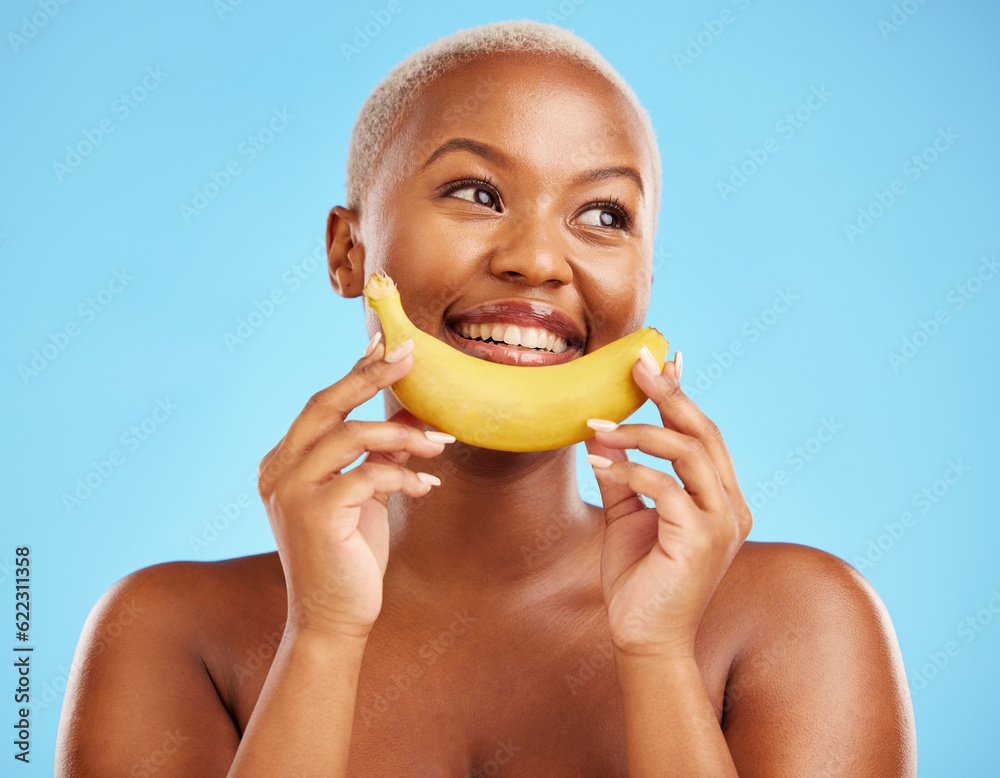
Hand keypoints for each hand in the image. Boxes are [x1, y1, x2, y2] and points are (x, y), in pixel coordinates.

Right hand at [256, 335, 453, 641]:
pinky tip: (427, 488)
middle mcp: (278, 470)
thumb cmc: (349, 556)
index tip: (387, 343)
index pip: (322, 404)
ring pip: (349, 435)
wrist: (334, 620)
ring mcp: (290, 492)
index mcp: (284, 462)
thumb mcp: (365, 496)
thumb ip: (378, 455)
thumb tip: (409, 418)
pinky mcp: (314, 514)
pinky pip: (367, 474)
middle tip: (410, 353)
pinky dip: (404, 476)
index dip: (356, 371)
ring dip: (403, 436)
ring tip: (440, 445)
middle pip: (325, 404)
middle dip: (370, 374)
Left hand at [585, 348, 752, 657]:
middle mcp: (732, 506)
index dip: (682, 394)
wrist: (643, 639)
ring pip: (688, 452)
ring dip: (640, 432)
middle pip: (704, 432)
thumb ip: (622, 475)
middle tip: (636, 363)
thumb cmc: (639, 580)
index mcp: (721, 499)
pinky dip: (631, 471)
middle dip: (669, 393)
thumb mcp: (626, 516)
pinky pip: (666, 489)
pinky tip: (599, 463)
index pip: (704, 434)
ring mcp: (723, 522)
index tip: (660, 359)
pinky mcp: (701, 539)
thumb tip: (602, 434)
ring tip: (599, 426)